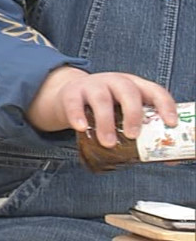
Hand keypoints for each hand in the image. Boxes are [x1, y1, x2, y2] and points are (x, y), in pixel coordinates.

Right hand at [28, 66, 178, 146]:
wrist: (69, 96)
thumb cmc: (105, 108)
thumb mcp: (124, 112)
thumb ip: (141, 130)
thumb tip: (168, 159)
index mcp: (134, 86)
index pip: (154, 91)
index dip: (165, 105)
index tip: (170, 123)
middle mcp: (115, 82)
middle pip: (128, 91)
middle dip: (133, 114)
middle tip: (133, 135)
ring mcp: (92, 85)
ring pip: (101, 99)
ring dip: (105, 122)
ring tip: (107, 142)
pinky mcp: (71, 93)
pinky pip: (74, 103)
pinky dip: (77, 116)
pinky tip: (81, 128)